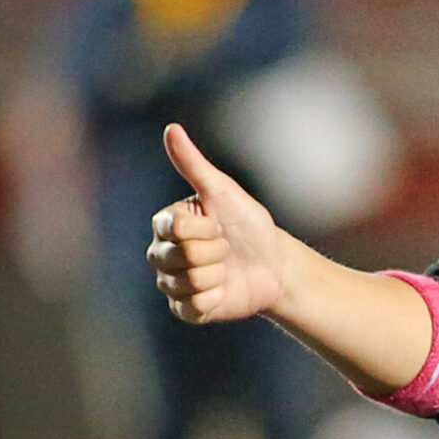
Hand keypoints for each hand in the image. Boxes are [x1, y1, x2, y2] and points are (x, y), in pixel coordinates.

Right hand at [148, 123, 291, 322]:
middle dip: (213, 252)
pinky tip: (224, 290)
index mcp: (166, 224)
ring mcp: (172, 284)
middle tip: (225, 248)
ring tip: (225, 269)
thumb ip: (193, 164)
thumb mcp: (223, 192)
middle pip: (178, 258)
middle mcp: (162, 254)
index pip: (174, 230)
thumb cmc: (249, 225)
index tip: (219, 226)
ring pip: (186, 283)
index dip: (205, 230)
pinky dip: (215, 298)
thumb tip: (171, 128)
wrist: (275, 264)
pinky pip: (193, 306)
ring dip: (217, 276)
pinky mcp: (186, 310)